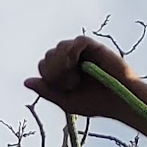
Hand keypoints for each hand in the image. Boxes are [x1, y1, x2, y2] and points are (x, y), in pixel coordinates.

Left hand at [24, 36, 140, 121]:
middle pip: (49, 55)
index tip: (63, 88)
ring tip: (75, 76)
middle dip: (54, 71)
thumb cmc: (97, 104)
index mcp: (64, 71)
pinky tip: (78, 63)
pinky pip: (77, 42)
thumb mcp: (67, 101)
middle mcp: (72, 59)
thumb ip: (47, 91)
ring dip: (62, 63)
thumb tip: (26, 81)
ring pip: (60, 47)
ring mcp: (83, 52)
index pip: (44, 65)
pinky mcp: (95, 47)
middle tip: (70, 83)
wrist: (121, 103)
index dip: (48, 75)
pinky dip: (74, 52)